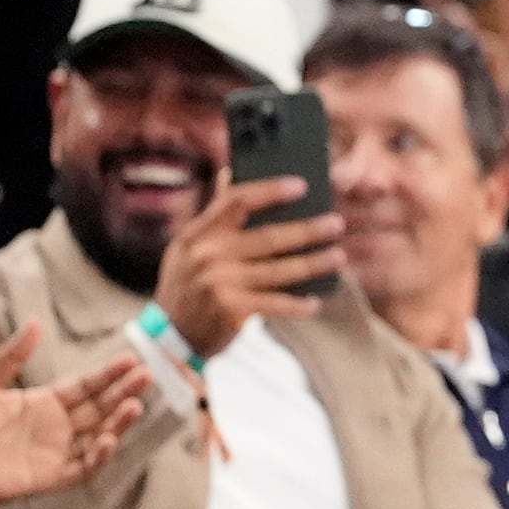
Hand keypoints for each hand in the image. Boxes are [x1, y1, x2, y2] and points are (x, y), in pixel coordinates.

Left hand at [0, 335, 150, 508]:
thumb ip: (11, 358)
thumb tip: (35, 325)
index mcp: (42, 406)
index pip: (85, 388)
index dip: (108, 374)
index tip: (131, 358)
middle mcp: (53, 431)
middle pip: (100, 410)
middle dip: (124, 393)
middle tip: (148, 374)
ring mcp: (52, 455)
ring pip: (98, 438)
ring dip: (119, 423)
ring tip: (135, 404)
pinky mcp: (43, 479)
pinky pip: (79, 470)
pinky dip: (97, 457)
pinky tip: (107, 440)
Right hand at [151, 176, 344, 363]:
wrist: (170, 335)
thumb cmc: (188, 282)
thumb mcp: (189, 246)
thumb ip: (215, 213)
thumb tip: (230, 173)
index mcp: (199, 232)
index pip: (238, 200)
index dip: (271, 190)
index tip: (301, 186)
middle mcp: (207, 254)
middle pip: (269, 236)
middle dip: (308, 230)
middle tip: (335, 224)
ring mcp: (219, 283)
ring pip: (279, 270)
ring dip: (313, 264)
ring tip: (337, 257)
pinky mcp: (230, 310)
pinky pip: (275, 304)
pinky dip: (298, 304)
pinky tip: (315, 301)